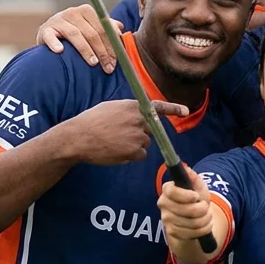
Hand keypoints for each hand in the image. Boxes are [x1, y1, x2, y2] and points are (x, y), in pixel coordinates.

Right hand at [35, 5, 121, 71]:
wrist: (50, 36)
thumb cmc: (75, 34)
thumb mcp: (91, 29)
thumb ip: (105, 28)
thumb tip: (120, 28)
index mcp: (86, 11)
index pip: (103, 27)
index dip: (111, 45)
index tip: (116, 60)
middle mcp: (72, 12)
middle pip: (91, 32)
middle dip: (102, 51)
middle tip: (108, 67)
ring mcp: (57, 20)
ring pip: (75, 34)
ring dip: (85, 50)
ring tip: (93, 63)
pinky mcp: (45, 31)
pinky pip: (50, 36)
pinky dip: (55, 43)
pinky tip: (60, 51)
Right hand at [64, 99, 188, 165]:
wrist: (78, 137)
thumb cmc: (91, 122)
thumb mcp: (110, 108)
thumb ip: (127, 111)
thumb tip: (137, 116)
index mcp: (133, 106)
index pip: (158, 106)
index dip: (173, 109)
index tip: (186, 111)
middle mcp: (139, 119)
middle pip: (150, 130)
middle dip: (140, 134)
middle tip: (120, 135)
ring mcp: (138, 136)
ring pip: (145, 144)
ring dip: (134, 146)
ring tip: (114, 142)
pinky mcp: (134, 151)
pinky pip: (140, 156)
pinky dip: (131, 156)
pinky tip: (116, 151)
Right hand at [157, 163, 214, 246]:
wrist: (195, 218)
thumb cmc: (195, 200)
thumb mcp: (198, 187)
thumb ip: (193, 177)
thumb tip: (186, 168)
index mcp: (167, 190)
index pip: (171, 192)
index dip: (186, 195)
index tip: (196, 196)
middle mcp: (163, 204)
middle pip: (185, 209)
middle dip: (202, 209)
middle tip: (206, 207)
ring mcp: (166, 219)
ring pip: (191, 223)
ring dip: (205, 220)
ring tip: (207, 216)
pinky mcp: (171, 232)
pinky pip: (191, 233)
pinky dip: (203, 230)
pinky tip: (205, 226)